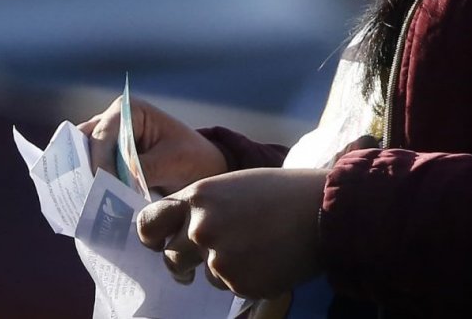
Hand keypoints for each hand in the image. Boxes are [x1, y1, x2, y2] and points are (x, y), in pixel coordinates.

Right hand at [77, 95, 227, 194]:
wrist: (200, 171)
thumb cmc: (191, 158)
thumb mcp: (172, 163)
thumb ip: (143, 169)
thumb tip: (115, 184)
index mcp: (129, 110)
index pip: (104, 134)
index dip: (100, 160)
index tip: (105, 186)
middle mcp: (112, 121)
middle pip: (86, 145)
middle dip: (87, 171)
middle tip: (89, 199)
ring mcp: (106, 141)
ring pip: (82, 161)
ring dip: (85, 182)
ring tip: (88, 207)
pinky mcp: (105, 162)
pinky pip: (89, 174)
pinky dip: (89, 190)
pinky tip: (93, 209)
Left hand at [136, 168, 326, 298]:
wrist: (322, 211)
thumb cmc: (281, 192)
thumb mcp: (232, 185)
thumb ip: (202, 205)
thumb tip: (178, 228)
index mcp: (198, 197)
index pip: (149, 222)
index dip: (152, 235)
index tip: (159, 241)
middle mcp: (201, 228)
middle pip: (171, 256)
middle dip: (185, 260)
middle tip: (208, 254)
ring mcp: (219, 258)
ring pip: (204, 274)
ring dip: (221, 267)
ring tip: (254, 247)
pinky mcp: (239, 283)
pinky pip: (230, 286)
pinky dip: (245, 277)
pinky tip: (266, 259)